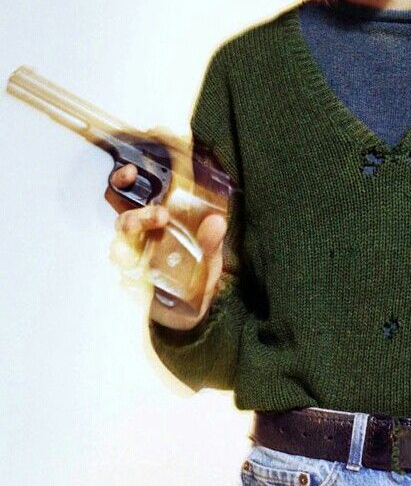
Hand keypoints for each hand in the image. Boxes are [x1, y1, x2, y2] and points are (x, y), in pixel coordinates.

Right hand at [109, 163, 227, 330]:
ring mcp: (134, 261)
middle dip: (138, 216)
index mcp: (156, 224)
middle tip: (160, 216)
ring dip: (129, 244)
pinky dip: (130, 275)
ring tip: (144, 246)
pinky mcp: (132, 283)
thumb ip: (211, 242)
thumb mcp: (210, 258)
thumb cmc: (197, 278)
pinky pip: (123, 276)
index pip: (133, 195)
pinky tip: (140, 278)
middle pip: (125, 220)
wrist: (192, 314)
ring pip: (118, 246)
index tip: (131, 172)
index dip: (124, 180)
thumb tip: (217, 222)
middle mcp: (141, 238)